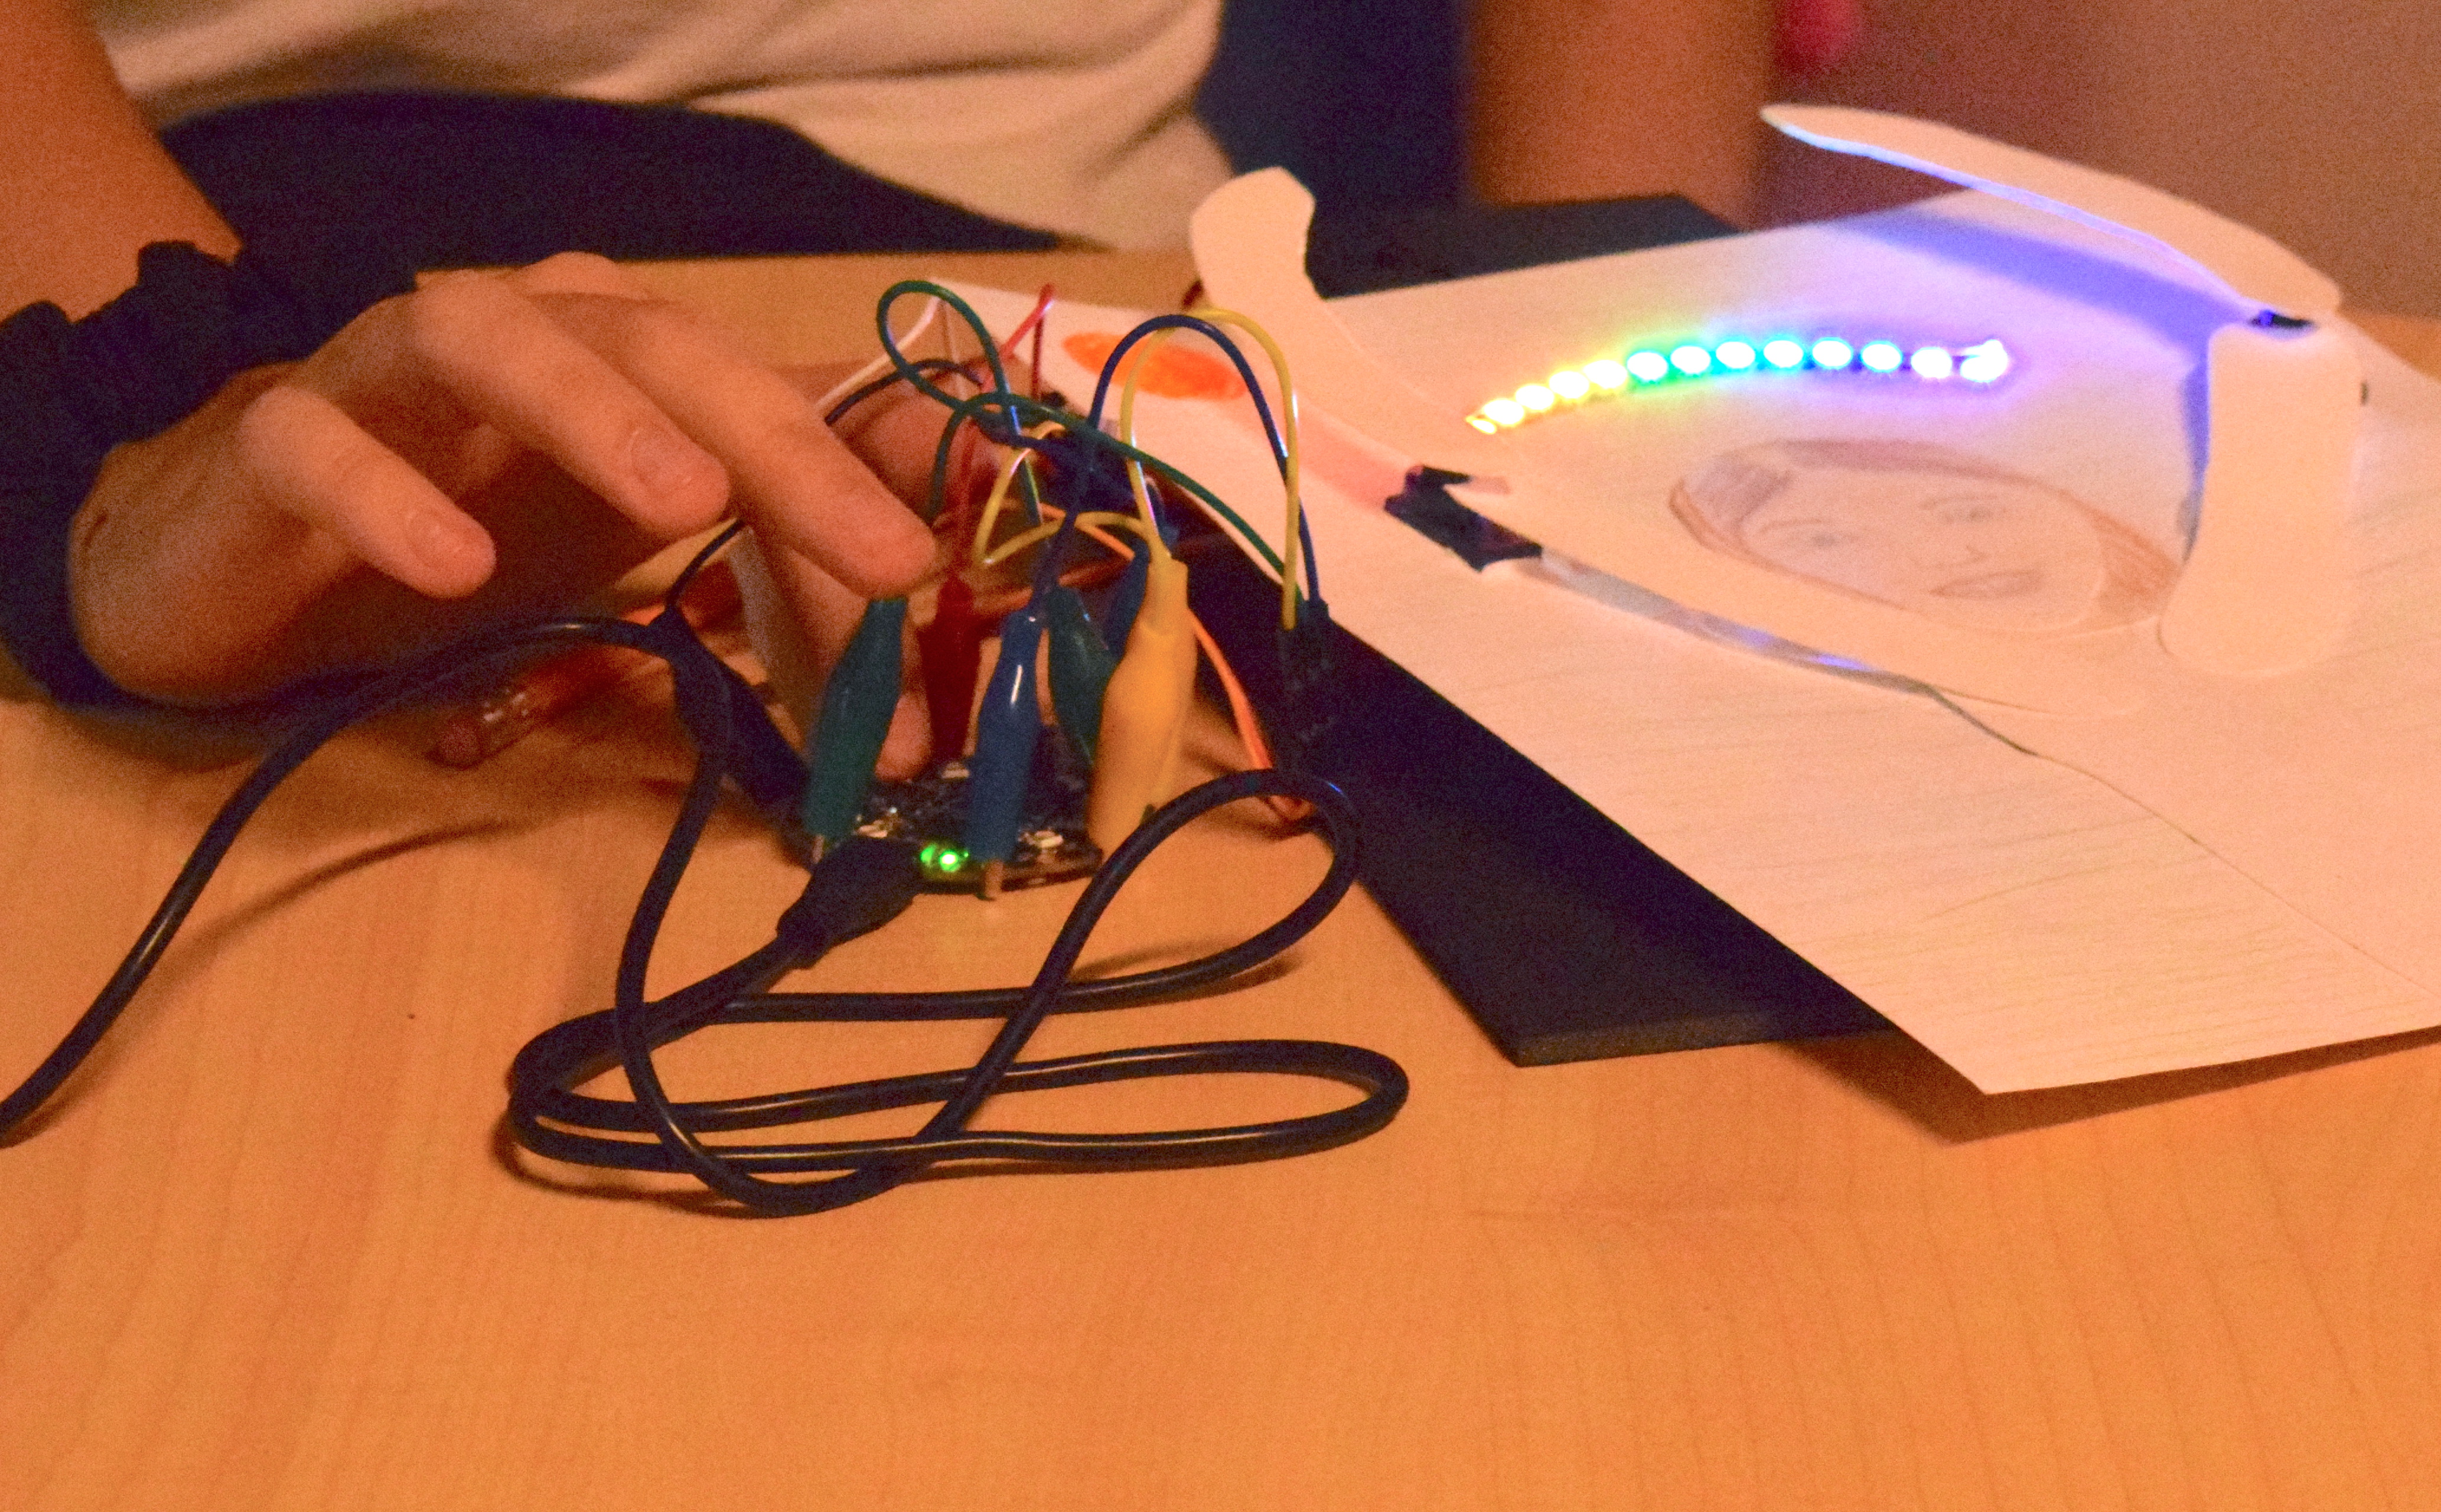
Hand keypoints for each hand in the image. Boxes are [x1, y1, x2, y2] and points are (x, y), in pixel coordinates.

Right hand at [66, 252, 942, 706]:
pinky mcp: (273, 440)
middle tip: (884, 562)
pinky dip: (388, 498)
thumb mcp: (635, 549)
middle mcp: (528, 333)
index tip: (961, 584)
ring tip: (679, 509)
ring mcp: (393, 376)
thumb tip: (923, 659)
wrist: (237, 546)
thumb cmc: (463, 534)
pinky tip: (452, 570)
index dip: (872, 487)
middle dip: (787, 453)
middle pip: (667, 350)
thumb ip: (769, 571)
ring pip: (489, 341)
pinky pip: (318, 445)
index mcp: (626, 361)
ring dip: (596, 416)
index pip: (770, 404)